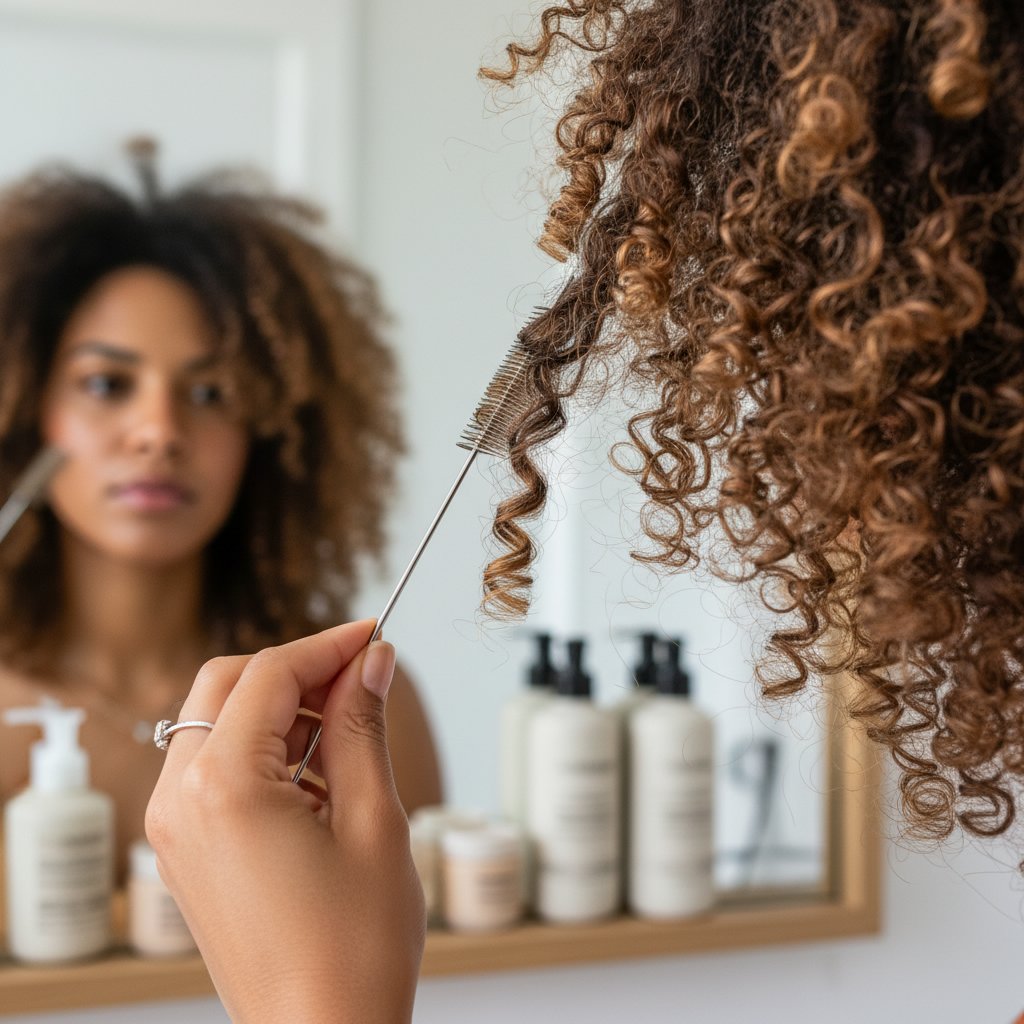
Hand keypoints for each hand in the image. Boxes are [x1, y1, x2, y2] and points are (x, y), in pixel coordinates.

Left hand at [145, 620, 425, 1023]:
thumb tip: (372, 661)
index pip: (270, 674)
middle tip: (360, 674)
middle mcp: (179, 800)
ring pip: (215, 722)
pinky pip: (213, 767)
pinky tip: (317, 772)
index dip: (327, 644)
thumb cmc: (354, 948)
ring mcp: (174, 827)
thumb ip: (362, 726)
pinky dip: (261, 749)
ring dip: (279, 708)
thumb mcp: (375, 821)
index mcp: (223, 787)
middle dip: (295, 668)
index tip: (373, 635)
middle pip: (226, 684)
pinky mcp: (185, 849)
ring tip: (347, 731)